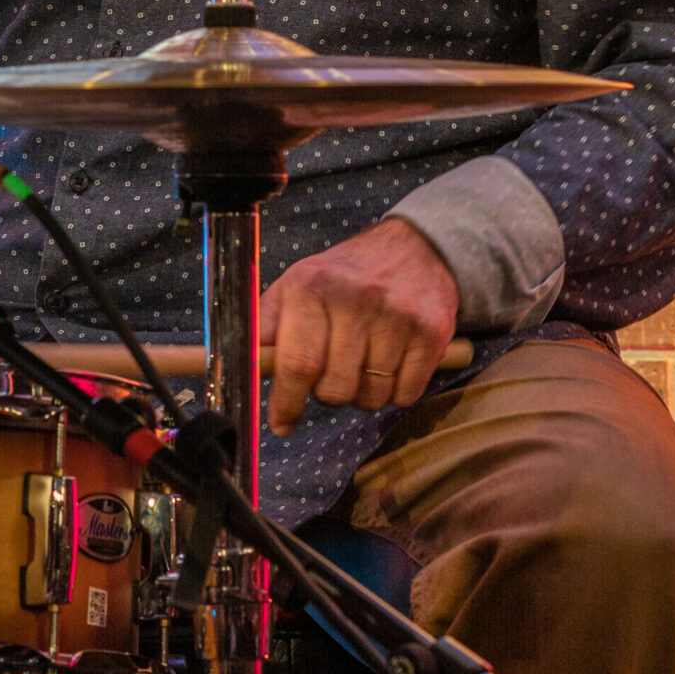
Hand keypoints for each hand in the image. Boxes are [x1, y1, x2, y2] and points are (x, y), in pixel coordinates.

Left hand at [256, 217, 458, 438]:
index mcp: (311, 286)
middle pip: (334, 389)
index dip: (287, 402)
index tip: (282, 424)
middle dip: (327, 395)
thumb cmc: (343, 277)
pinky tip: (391, 363)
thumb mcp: (296, 286)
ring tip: (363, 361)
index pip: (296, 363)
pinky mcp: (432, 332)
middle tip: (331, 372)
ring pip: (370, 398)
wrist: (414, 249)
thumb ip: (266, 328)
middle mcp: (355, 298)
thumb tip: (242, 371)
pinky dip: (395, 392)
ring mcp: (397, 316)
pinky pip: (405, 395)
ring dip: (362, 394)